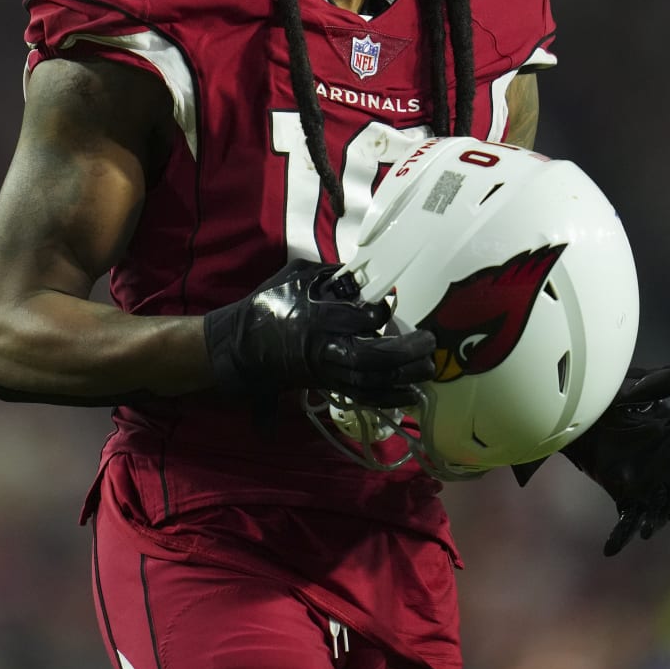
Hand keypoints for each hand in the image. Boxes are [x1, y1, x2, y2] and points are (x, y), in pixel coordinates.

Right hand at [203, 260, 436, 408]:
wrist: (240, 347)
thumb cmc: (267, 306)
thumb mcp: (292, 276)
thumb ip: (326, 272)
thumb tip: (358, 270)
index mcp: (314, 319)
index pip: (355, 319)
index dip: (378, 313)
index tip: (389, 304)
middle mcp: (323, 350)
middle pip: (369, 359)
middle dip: (403, 353)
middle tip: (428, 341)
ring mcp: (326, 372)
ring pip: (369, 382)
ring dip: (402, 378)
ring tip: (427, 369)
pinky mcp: (328, 385)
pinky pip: (362, 396)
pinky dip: (388, 398)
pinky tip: (410, 395)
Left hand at [561, 363, 669, 555]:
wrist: (580, 415)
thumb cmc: (612, 397)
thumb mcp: (633, 388)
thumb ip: (658, 384)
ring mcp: (652, 483)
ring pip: (660, 506)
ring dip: (656, 519)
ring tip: (647, 529)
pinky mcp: (628, 496)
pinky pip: (630, 518)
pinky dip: (623, 533)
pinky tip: (612, 547)